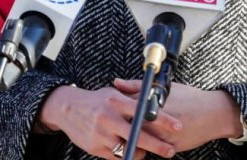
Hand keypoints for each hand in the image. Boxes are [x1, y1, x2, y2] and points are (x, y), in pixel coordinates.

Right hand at [37, 85, 178, 158]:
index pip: (144, 111)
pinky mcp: (96, 148)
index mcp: (117, 102)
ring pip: (130, 150)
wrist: (68, 109)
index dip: (163, 120)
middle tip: (171, 151)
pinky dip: (127, 155)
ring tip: (147, 150)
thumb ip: (133, 98)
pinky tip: (131, 151)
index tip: (178, 126)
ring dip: (142, 152)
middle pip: (139, 136)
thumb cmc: (97, 101)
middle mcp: (109, 118)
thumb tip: (156, 101)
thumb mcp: (114, 93)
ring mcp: (102, 135)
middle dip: (158, 146)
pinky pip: (118, 157)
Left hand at [113, 79, 241, 152]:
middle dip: (120, 127)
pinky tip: (144, 144)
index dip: (114, 110)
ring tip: (128, 137)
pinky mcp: (169, 148)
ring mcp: (161, 136)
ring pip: (138, 141)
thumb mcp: (162, 87)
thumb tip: (116, 83)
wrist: (212, 113)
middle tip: (115, 126)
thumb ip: (135, 86)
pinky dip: (146, 148)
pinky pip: (152, 151)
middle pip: (128, 126)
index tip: (109, 112)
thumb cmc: (188, 98)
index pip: (123, 108)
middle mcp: (154, 120)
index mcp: (149, 103)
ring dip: (131, 140)